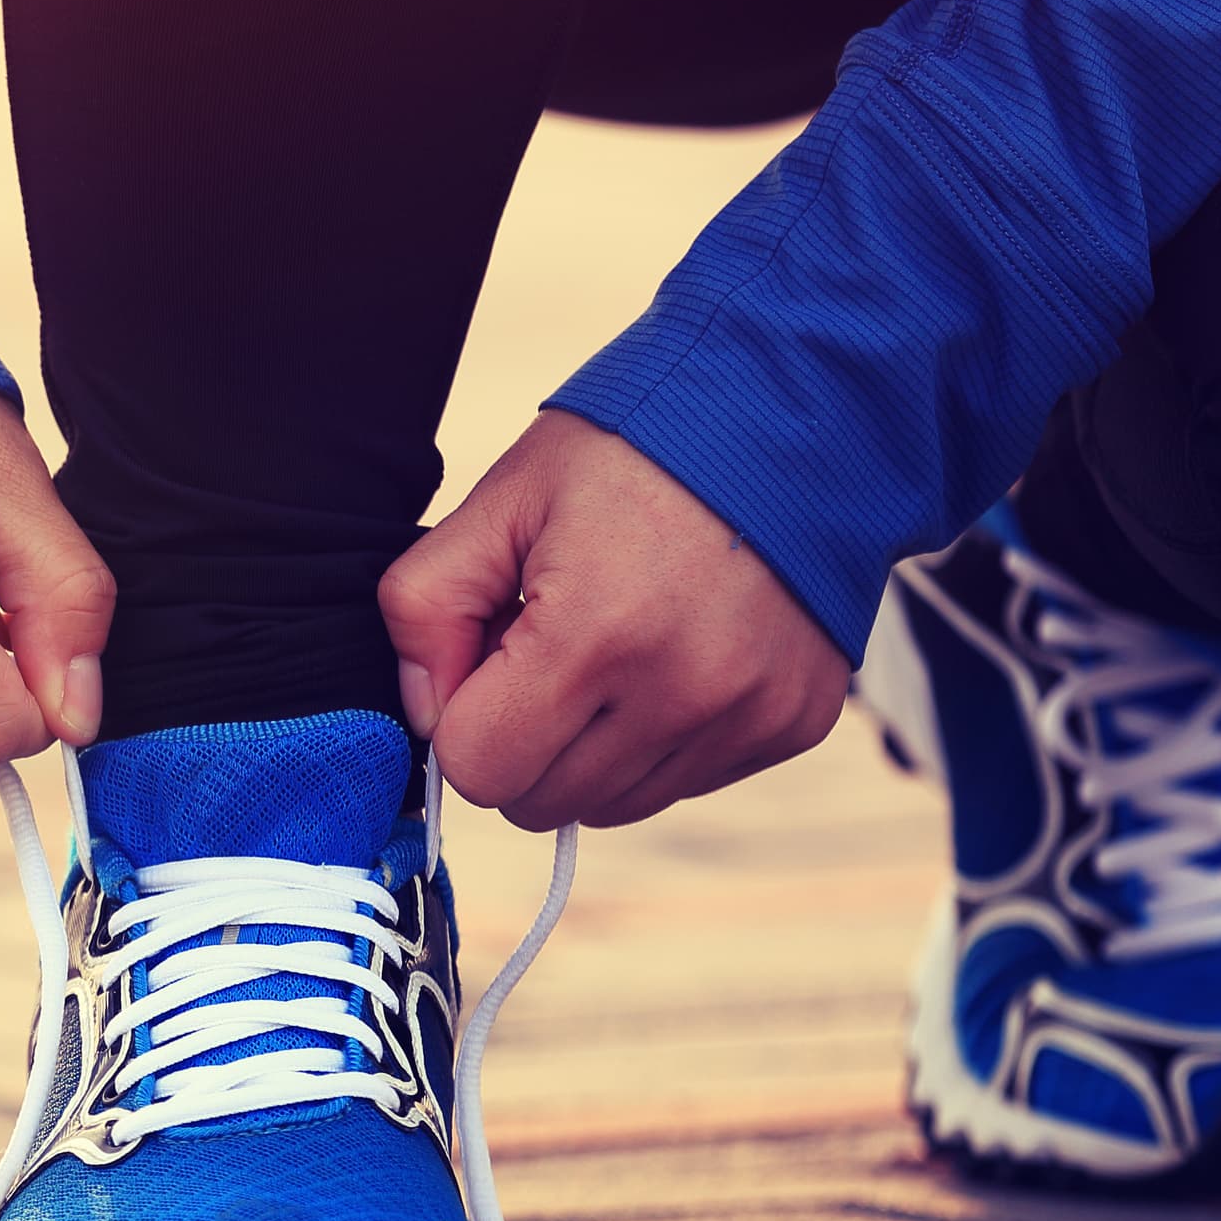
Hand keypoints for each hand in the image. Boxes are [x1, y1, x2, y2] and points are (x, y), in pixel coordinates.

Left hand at [379, 410, 846, 831]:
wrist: (794, 415)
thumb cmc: (635, 449)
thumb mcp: (503, 499)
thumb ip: (426, 607)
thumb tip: (426, 712)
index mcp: (596, 635)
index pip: (479, 768)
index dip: (463, 720)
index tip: (491, 656)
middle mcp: (683, 694)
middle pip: (540, 802)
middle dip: (520, 740)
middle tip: (549, 647)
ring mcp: (747, 717)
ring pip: (612, 805)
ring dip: (588, 749)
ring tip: (614, 646)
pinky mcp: (791, 725)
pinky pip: (684, 780)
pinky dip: (658, 738)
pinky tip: (673, 654)